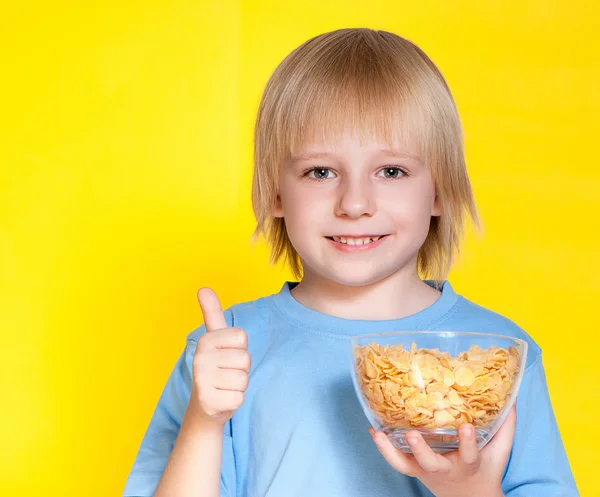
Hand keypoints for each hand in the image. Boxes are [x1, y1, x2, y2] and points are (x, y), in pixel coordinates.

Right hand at [189, 287, 250, 424]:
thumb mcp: (215, 338)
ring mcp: (202, 380)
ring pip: (243, 379)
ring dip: (238, 385)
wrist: (205, 405)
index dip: (239, 349)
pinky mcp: (209, 401)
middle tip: (226, 374)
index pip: (242, 338)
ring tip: (224, 385)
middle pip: (245, 359)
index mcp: (205, 340)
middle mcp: (200, 358)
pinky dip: (235, 400)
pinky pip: (239, 397)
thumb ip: (212, 312)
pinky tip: (222, 399)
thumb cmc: (216, 367)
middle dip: (241, 369)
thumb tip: (203, 288)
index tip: (227, 355)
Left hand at [370, 406, 515, 496]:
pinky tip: (374, 431)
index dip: (467, 443)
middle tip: (411, 435)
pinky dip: (384, 448)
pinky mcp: (413, 469)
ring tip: (379, 434)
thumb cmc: (485, 469)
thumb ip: (505, 425)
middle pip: (431, 464)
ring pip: (406, 466)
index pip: (470, 455)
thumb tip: (511, 396)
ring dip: (391, 451)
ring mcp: (425, 471)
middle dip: (421, 451)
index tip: (465, 426)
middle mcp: (444, 469)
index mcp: (468, 465)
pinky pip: (396, 461)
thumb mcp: (499, 451)